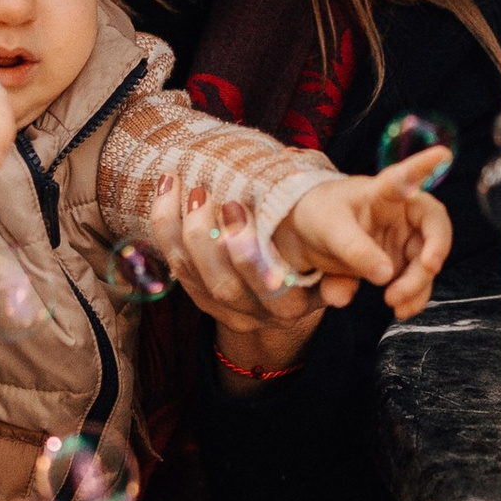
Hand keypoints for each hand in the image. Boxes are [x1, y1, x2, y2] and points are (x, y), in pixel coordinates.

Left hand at [139, 168, 327, 381]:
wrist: (292, 290)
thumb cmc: (315, 255)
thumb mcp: (333, 255)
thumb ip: (335, 252)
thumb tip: (328, 245)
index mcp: (294, 305)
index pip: (270, 290)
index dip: (249, 256)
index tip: (237, 209)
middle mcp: (258, 314)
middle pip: (224, 287)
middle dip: (206, 239)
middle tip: (201, 194)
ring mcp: (226, 310)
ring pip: (193, 277)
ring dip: (178, 229)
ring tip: (176, 185)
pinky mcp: (202, 300)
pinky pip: (176, 269)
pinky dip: (166, 231)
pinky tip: (165, 193)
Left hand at [274, 151, 452, 318]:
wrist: (303, 236)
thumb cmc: (319, 215)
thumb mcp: (330, 229)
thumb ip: (355, 250)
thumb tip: (386, 275)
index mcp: (384, 193)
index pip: (406, 177)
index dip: (424, 165)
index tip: (442, 153)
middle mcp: (402, 214)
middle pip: (432, 233)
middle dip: (428, 261)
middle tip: (409, 284)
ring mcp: (402, 241)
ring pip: (425, 264)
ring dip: (418, 287)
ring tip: (396, 305)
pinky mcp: (396, 265)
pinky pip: (413, 283)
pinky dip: (410, 299)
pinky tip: (401, 310)